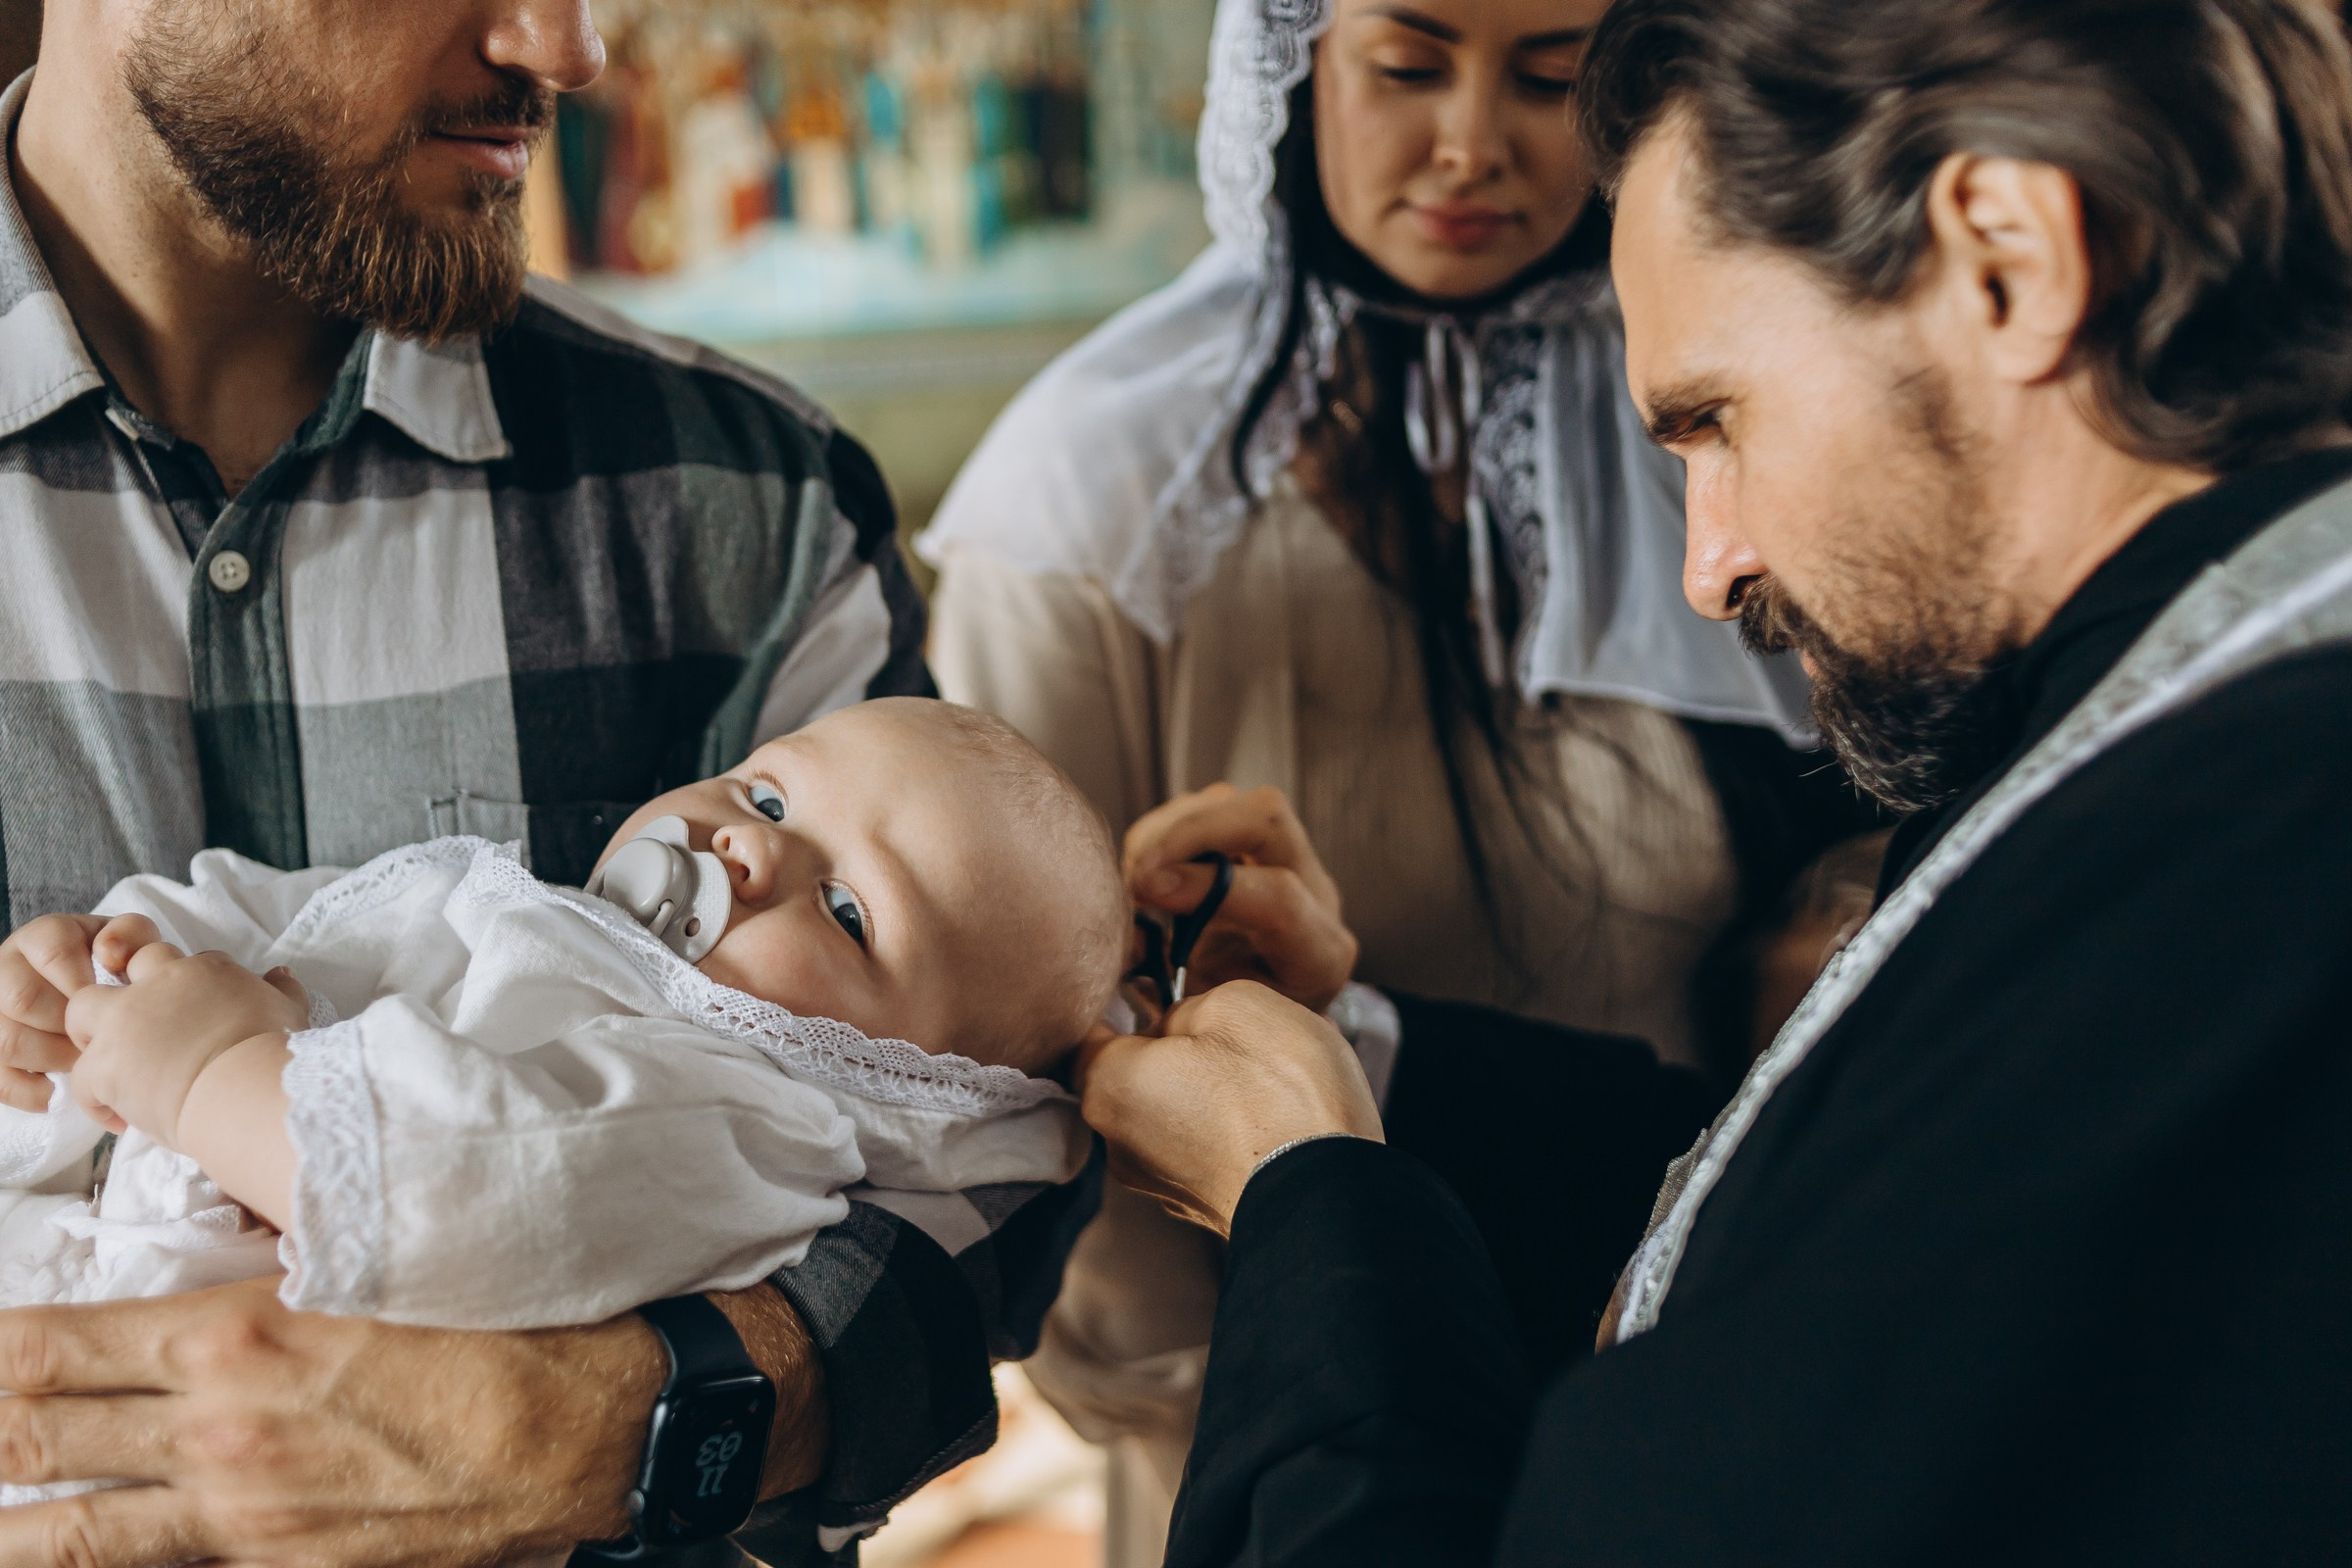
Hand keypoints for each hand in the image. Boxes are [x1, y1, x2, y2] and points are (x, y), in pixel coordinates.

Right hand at [0, 915, 162, 1112]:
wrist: (99, 995)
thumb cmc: (117, 968)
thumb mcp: (131, 943)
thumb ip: (130, 935)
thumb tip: (111, 954)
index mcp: (42, 937)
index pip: (53, 951)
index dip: (85, 982)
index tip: (111, 1005)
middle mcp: (7, 968)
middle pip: (21, 998)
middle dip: (68, 1026)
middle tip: (100, 1041)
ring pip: (5, 1039)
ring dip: (50, 1059)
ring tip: (85, 1064)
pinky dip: (26, 1091)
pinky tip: (55, 1094)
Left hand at [0, 1276, 660, 1566]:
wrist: (585, 1430)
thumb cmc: (492, 1333)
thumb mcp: (368, 1270)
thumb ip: (263, 1279)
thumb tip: (189, 1281)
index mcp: (229, 1339)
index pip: (46, 1349)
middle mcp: (212, 1435)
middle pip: (31, 1440)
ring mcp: (240, 1517)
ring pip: (70, 1538)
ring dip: (10, 1526)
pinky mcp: (281, 1567)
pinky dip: (106, 1558)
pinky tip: (84, 1551)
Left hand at [62, 942, 307, 1147]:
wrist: (247, 1090)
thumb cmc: (276, 1051)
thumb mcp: (289, 1011)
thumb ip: (282, 989)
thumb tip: (280, 973)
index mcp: (203, 972)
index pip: (182, 963)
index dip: (184, 990)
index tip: (193, 1017)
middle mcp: (158, 985)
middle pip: (127, 968)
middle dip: (129, 992)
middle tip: (141, 1028)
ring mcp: (124, 1022)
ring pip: (82, 1008)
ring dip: (92, 1033)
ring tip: (112, 1064)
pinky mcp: (104, 1064)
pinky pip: (82, 1077)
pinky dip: (97, 1099)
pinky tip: (122, 1117)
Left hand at [1077, 981, 1383, 1237]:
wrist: (1330, 1198)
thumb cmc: (1278, 1093)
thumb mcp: (1233, 1005)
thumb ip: (1186, 1008)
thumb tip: (1179, 1029)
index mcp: (1109, 1086)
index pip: (1090, 1029)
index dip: (1123, 998)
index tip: (1156, 983)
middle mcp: (1118, 1144)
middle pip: (1132, 1074)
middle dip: (1172, 1047)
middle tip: (1222, 1026)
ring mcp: (1161, 1184)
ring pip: (1172, 1111)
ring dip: (1205, 1087)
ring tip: (1261, 1070)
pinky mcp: (1203, 1207)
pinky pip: (1205, 1146)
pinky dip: (1229, 1125)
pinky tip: (1272, 1111)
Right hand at [1126, 785, 1359, 1013]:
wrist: (1276, 1016)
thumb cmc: (1242, 1027)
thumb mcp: (1216, 1022)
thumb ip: (1178, 990)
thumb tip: (1127, 942)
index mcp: (1319, 952)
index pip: (1279, 898)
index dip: (1209, 886)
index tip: (1147, 892)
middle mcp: (1315, 892)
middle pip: (1266, 817)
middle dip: (1189, 832)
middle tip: (1138, 873)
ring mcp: (1289, 857)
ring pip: (1232, 802)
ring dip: (1169, 830)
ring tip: (1136, 876)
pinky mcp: (1255, 841)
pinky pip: (1208, 807)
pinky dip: (1164, 830)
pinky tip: (1146, 868)